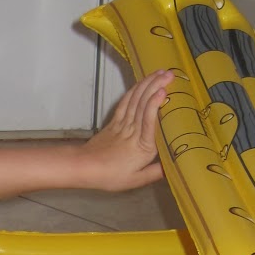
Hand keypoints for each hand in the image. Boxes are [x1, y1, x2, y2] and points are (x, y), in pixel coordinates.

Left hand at [78, 68, 174, 191]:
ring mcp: (123, 125)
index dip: (155, 104)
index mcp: (142, 147)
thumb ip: (154, 173)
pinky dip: (134, 91)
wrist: (85, 167)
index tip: (163, 91)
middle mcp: (134, 132)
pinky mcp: (115, 122)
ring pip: (136, 100)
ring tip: (160, 73)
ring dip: (148, 84)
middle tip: (169, 74)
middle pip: (144, 104)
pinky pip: (126, 103)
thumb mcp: (135, 180)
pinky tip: (142, 83)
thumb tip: (170, 168)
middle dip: (156, 86)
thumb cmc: (110, 176)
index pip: (149, 121)